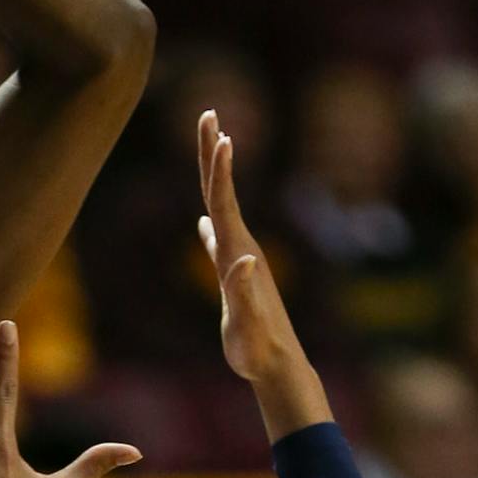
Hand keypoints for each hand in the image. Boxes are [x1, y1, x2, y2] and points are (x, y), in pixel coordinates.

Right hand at [197, 109, 330, 431]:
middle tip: (207, 113)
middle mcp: (239, 248)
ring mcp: (238, 259)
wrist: (275, 363)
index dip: (218, 166)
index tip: (220, 129)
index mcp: (238, 252)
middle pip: (221, 192)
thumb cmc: (257, 346)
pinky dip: (210, 224)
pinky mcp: (236, 276)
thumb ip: (242, 288)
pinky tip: (203, 223)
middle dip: (213, 153)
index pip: (224, 200)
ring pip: (221, 209)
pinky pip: (219, 241)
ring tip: (214, 143)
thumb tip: (243, 258)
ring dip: (215, 175)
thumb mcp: (247, 320)